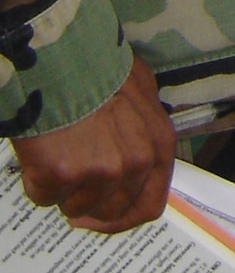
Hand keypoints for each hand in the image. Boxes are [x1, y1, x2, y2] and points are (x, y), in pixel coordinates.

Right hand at [14, 54, 176, 232]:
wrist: (64, 56)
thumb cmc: (101, 67)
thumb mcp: (141, 91)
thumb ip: (143, 130)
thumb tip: (135, 163)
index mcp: (158, 145)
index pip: (149, 204)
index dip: (123, 216)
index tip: (103, 214)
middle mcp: (135, 164)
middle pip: (110, 212)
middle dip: (90, 202)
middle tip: (73, 181)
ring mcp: (99, 172)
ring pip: (75, 207)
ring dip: (65, 189)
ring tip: (60, 151)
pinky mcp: (61, 176)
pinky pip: (44, 195)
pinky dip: (38, 180)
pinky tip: (41, 151)